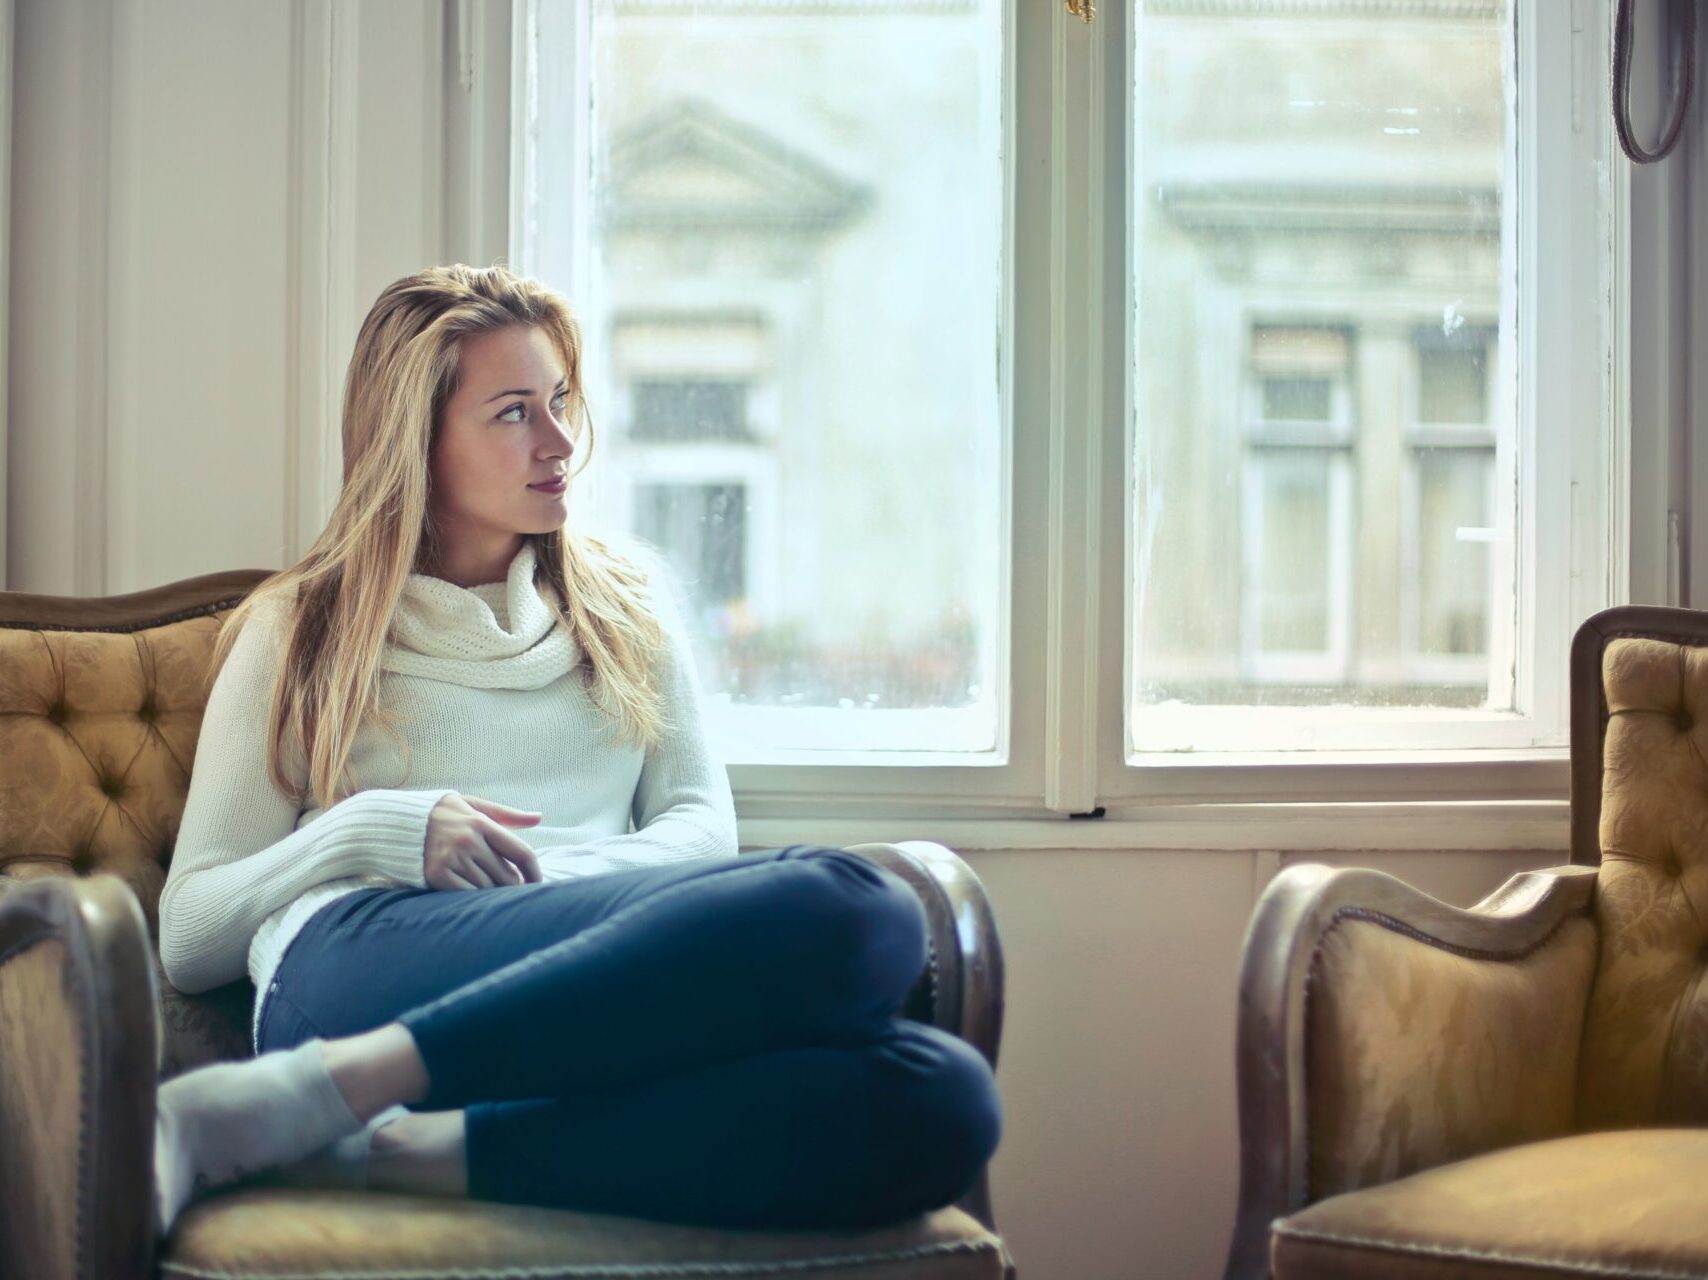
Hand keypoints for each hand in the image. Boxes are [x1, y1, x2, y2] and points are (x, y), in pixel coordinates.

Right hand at [423, 794, 544, 890]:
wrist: (394, 822)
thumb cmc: (440, 813)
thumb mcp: (472, 805)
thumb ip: (506, 814)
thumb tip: (538, 818)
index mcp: (481, 822)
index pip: (521, 852)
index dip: (535, 872)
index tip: (538, 883)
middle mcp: (468, 841)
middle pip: (507, 876)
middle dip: (512, 885)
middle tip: (508, 886)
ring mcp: (451, 859)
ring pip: (488, 889)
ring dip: (493, 893)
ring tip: (488, 888)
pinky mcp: (436, 876)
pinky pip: (467, 896)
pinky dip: (474, 898)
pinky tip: (473, 894)